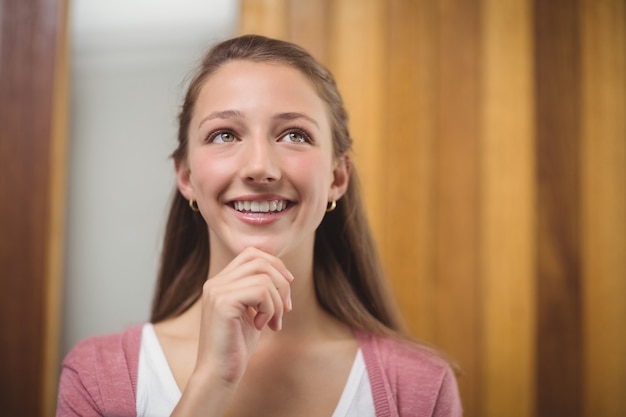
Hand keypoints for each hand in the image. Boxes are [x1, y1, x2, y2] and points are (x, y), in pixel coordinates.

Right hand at [193, 247, 293, 386]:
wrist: (218, 374)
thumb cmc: (237, 346)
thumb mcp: (252, 312)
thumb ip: (261, 291)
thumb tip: (285, 275)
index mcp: (221, 282)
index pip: (251, 254)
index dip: (275, 265)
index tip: (287, 285)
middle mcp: (215, 282)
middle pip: (260, 261)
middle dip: (281, 283)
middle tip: (285, 309)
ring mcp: (217, 291)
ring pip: (264, 276)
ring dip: (278, 301)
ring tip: (274, 322)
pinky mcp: (223, 303)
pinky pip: (261, 291)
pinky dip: (270, 308)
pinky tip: (261, 326)